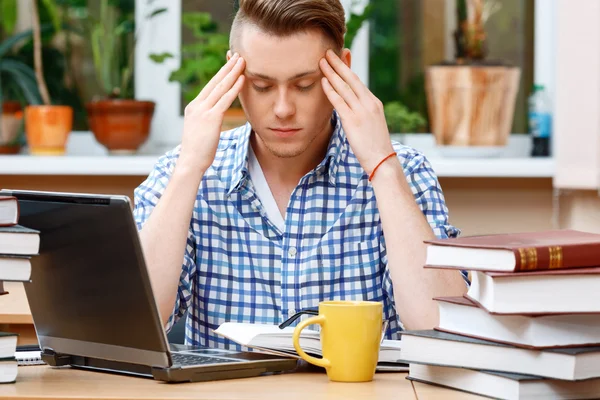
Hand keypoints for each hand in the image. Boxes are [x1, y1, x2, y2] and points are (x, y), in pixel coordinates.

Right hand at [179, 53, 245, 171]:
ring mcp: (203, 111)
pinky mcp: (211, 118)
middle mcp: (197, 106)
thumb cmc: (197, 151)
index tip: (229, 64)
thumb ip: (207, 120)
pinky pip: (225, 100)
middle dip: (227, 67)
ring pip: (221, 87)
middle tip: (238, 55)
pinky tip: (242, 79)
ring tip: (242, 61)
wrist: (190, 162)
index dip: (220, 74)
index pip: (209, 87)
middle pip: (215, 82)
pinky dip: (234, 88)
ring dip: (233, 73)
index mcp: (194, 107)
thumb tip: (215, 118)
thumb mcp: (200, 131)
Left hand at [319, 50, 394, 174]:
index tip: (339, 58)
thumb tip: (352, 109)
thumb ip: (363, 113)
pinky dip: (331, 90)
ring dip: (331, 73)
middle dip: (338, 64)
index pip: (357, 82)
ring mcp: (362, 111)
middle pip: (351, 78)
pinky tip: (323, 81)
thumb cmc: (375, 146)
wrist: (382, 160)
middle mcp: (369, 103)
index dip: (346, 69)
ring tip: (321, 61)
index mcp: (374, 103)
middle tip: (328, 51)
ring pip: (344, 87)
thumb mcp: (372, 125)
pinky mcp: (353, 121)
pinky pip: (339, 102)